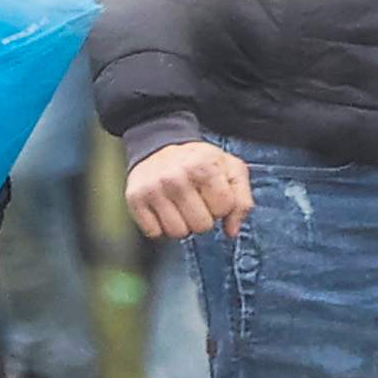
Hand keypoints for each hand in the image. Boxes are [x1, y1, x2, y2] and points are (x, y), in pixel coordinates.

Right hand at [126, 143, 252, 241]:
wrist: (158, 144)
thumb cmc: (200, 161)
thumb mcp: (230, 169)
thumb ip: (242, 200)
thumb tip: (231, 231)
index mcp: (203, 166)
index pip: (223, 209)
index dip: (221, 206)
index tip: (212, 193)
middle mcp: (176, 176)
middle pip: (201, 226)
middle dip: (203, 218)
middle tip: (196, 201)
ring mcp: (153, 188)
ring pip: (177, 233)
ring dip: (182, 225)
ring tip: (180, 206)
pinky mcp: (135, 198)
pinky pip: (154, 233)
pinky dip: (161, 226)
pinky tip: (163, 209)